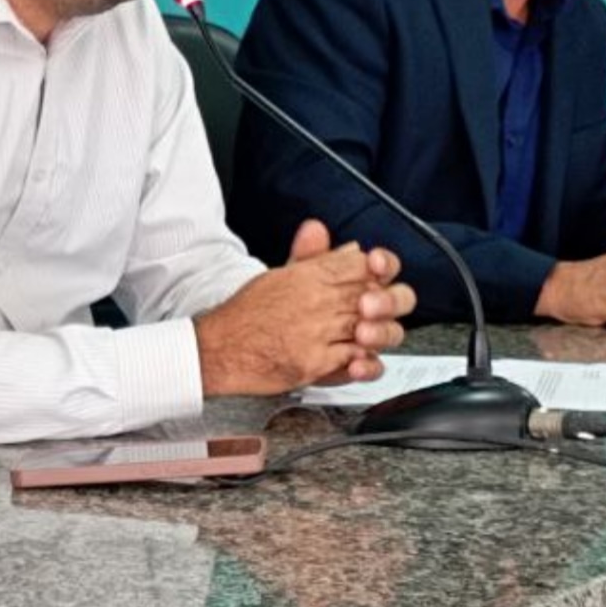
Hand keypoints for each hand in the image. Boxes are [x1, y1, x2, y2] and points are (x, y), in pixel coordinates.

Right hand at [194, 218, 415, 395]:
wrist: (218, 348)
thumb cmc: (245, 316)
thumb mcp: (278, 276)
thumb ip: (314, 260)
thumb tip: (341, 243)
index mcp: (309, 275)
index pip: (363, 263)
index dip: (382, 268)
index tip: (378, 276)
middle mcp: (316, 301)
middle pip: (375, 295)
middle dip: (388, 302)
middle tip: (378, 309)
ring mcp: (317, 333)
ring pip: (372, 329)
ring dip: (379, 333)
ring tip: (367, 334)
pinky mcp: (314, 363)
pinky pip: (356, 361)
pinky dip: (364, 361)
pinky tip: (358, 357)